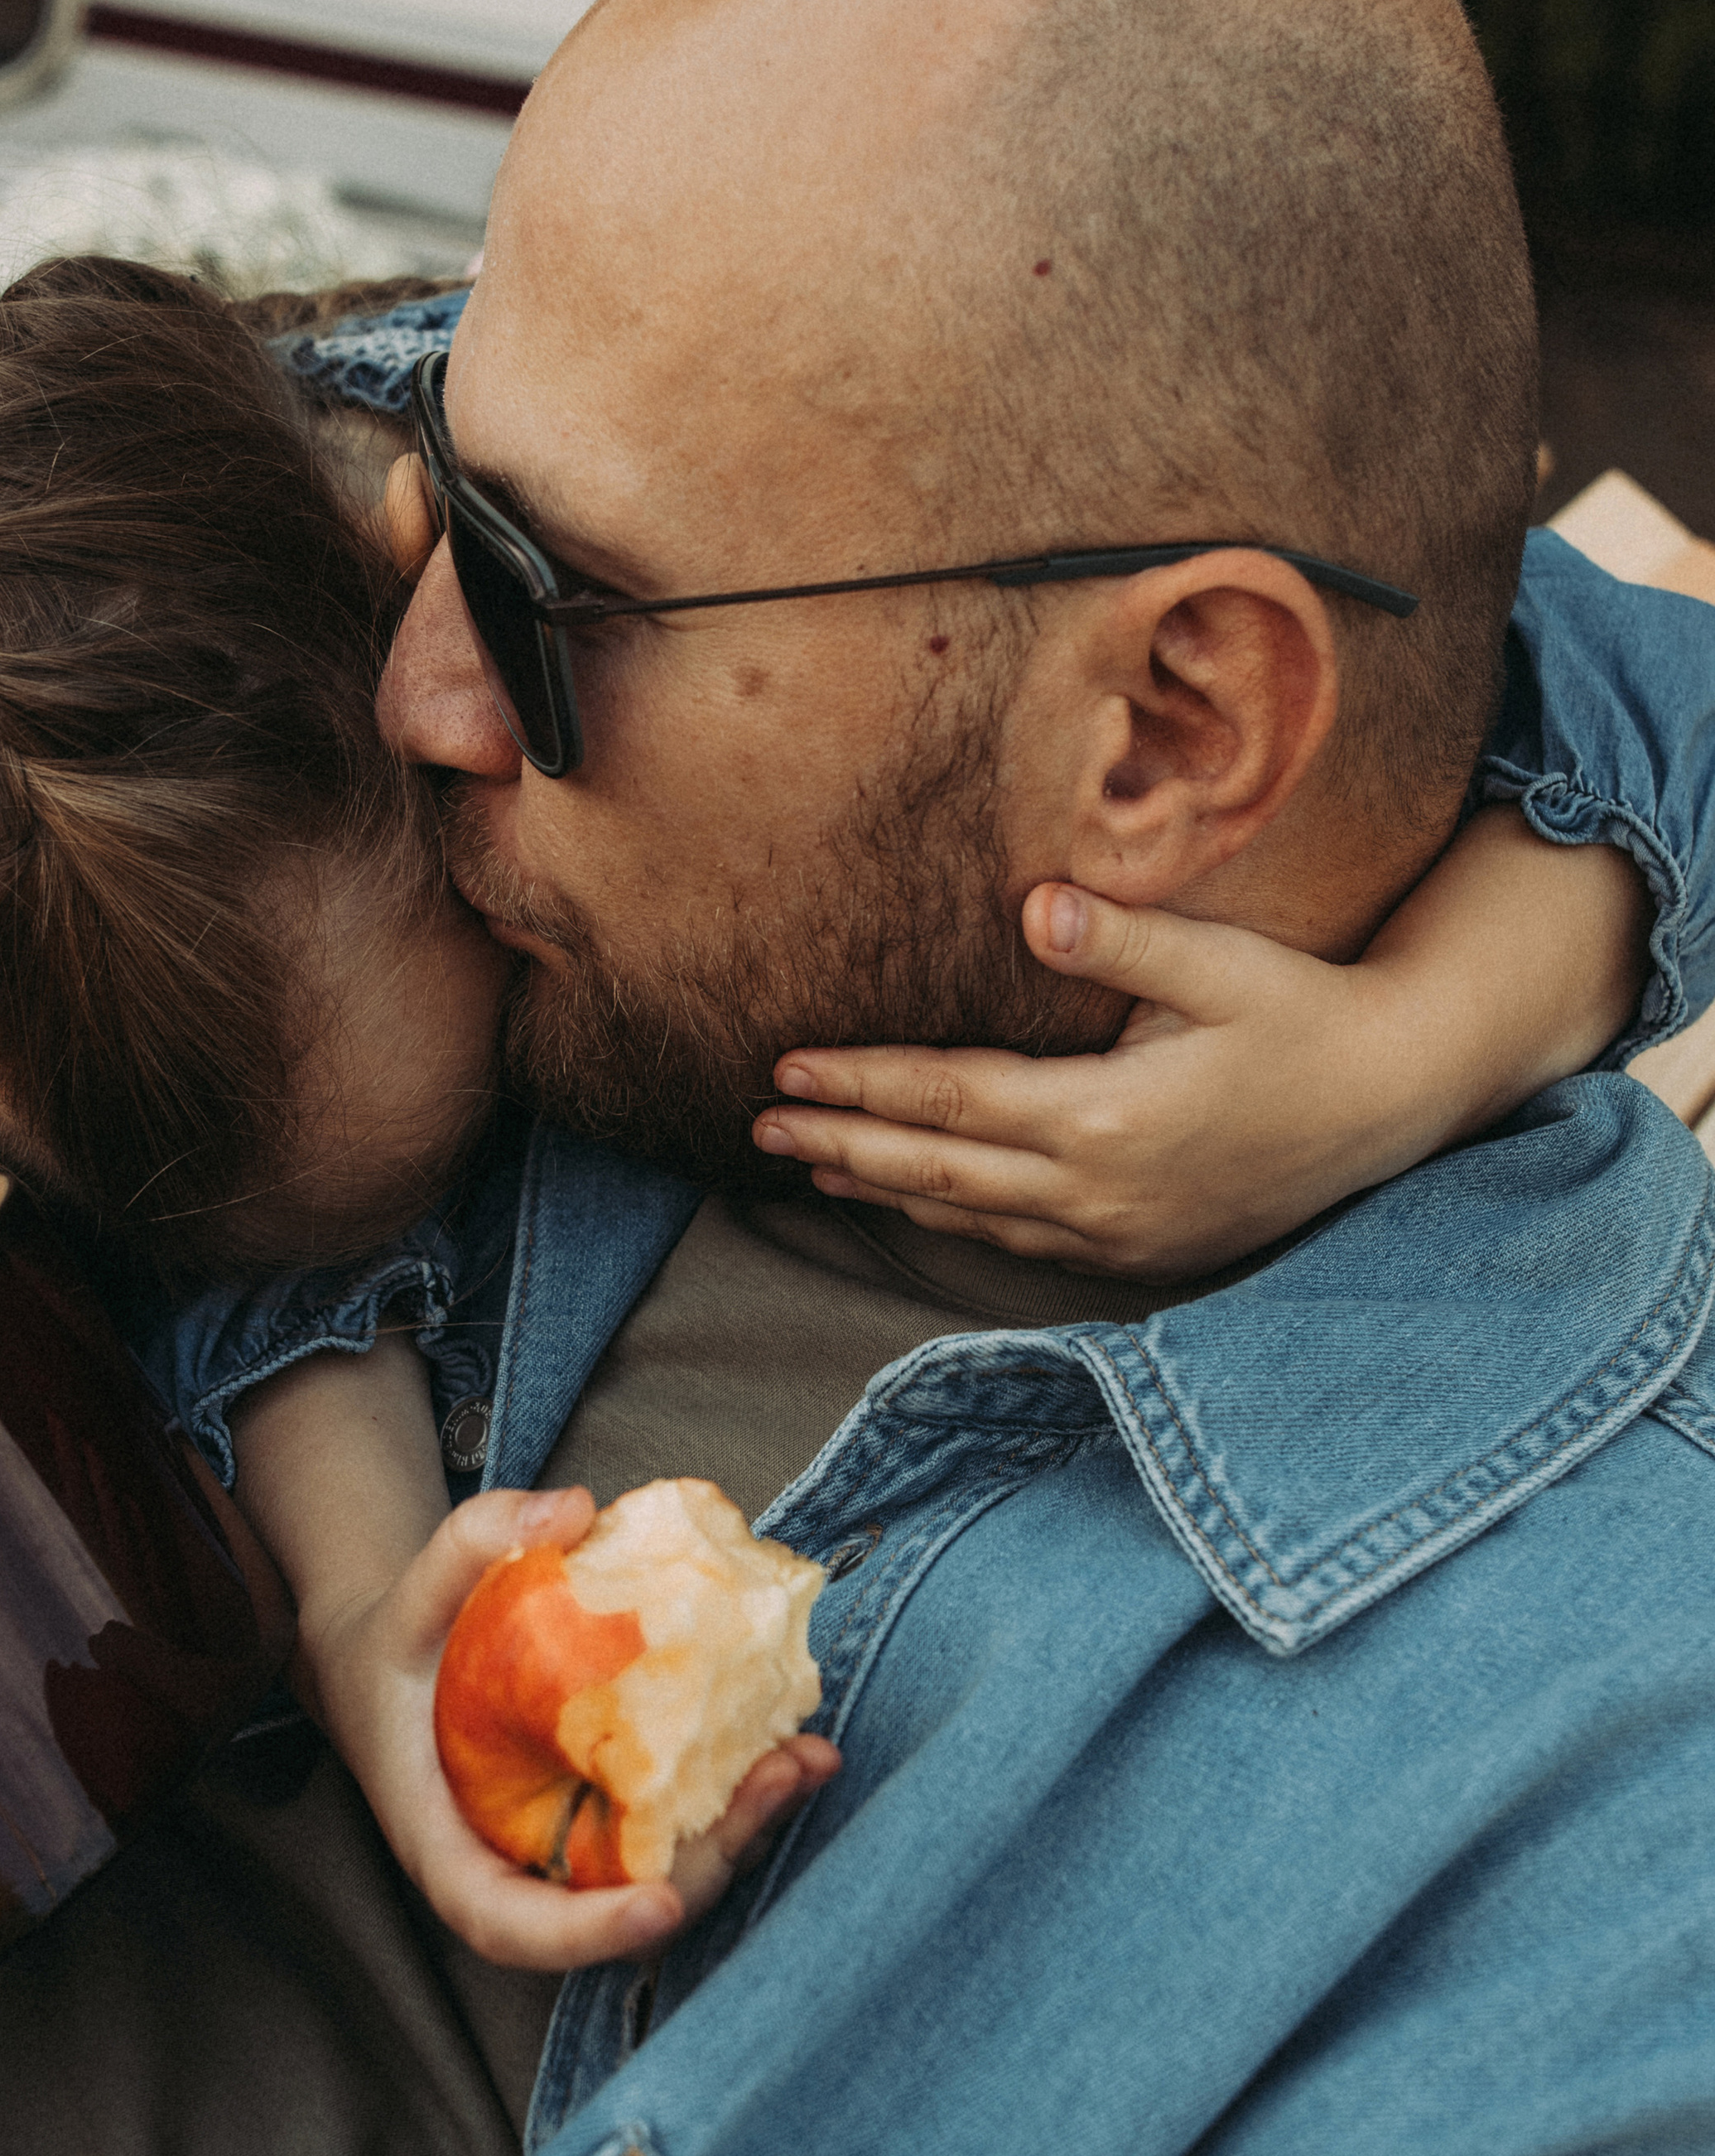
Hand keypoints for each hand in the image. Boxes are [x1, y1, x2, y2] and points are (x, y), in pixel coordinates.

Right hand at [308, 1482, 838, 1970]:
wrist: (401, 1668)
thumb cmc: (398, 1643)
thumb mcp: (412, 1589)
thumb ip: (473, 1538)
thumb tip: (574, 1509)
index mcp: (449, 1848)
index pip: (509, 1924)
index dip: (587, 1933)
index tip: (659, 1904)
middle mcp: (521, 1870)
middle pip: (620, 1907)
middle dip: (710, 1863)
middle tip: (779, 1781)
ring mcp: (577, 1850)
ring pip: (669, 1873)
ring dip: (748, 1828)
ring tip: (810, 1759)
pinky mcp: (618, 1817)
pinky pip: (682, 1825)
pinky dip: (741, 1794)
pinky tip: (799, 1742)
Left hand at [752, 875, 1533, 1282]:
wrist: (1395, 1101)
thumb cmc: (1306, 1015)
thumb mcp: (1222, 963)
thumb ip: (1123, 937)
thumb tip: (1033, 902)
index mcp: (1103, 1116)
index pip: (948, 1099)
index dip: (862, 1085)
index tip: (786, 1071)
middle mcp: (1098, 1191)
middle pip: (936, 1170)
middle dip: (841, 1146)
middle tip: (759, 1131)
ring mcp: (1119, 1235)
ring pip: (970, 1217)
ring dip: (884, 1190)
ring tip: (813, 1168)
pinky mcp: (1142, 1253)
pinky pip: (1021, 1244)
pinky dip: (955, 1220)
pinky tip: (918, 1202)